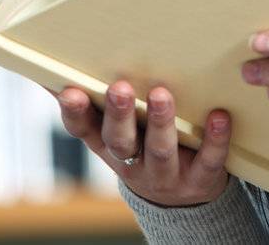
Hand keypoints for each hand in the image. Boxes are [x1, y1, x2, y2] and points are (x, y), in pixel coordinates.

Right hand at [44, 79, 234, 206]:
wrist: (183, 200)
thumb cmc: (143, 147)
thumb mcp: (115, 132)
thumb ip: (91, 103)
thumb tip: (49, 68)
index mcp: (108, 145)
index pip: (84, 130)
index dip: (76, 113)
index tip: (70, 90)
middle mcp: (132, 162)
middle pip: (121, 141)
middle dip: (120, 115)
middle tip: (121, 87)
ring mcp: (166, 174)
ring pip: (160, 150)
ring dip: (161, 122)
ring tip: (161, 94)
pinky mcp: (200, 179)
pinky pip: (208, 160)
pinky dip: (215, 139)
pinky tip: (219, 116)